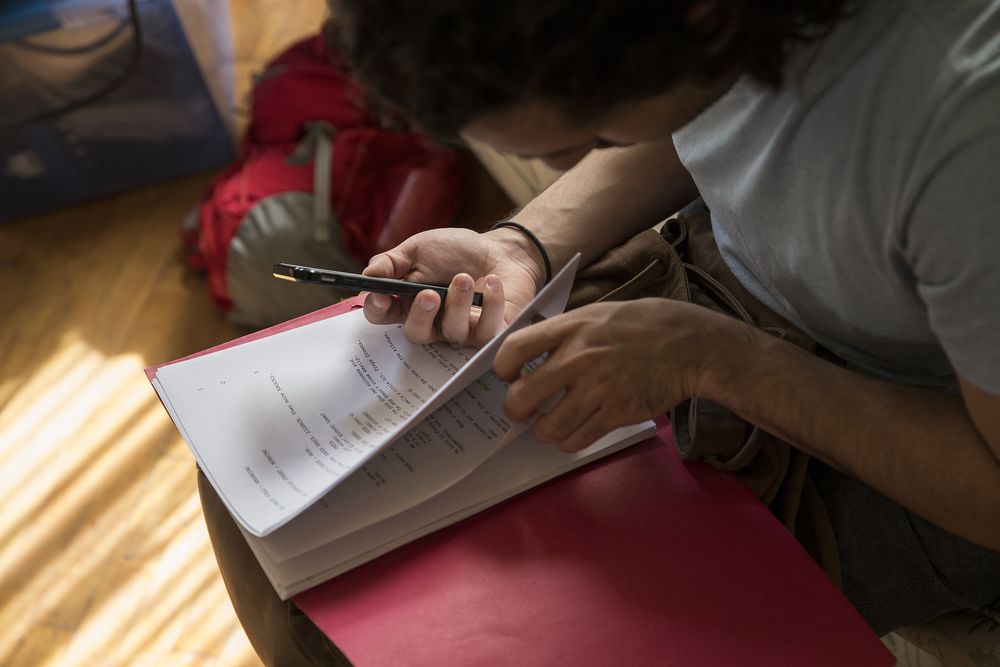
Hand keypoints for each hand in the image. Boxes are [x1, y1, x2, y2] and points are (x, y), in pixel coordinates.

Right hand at [362, 226, 545, 346]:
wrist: (503, 250)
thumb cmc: (457, 251)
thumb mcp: (419, 249)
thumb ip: (392, 262)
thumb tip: (367, 276)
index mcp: (408, 301)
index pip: (383, 315)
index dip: (377, 309)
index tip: (380, 295)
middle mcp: (432, 322)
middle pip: (416, 334)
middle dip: (420, 315)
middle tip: (429, 294)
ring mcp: (462, 332)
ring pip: (453, 333)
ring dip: (458, 303)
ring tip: (465, 277)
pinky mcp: (491, 334)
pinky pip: (487, 333)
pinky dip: (490, 304)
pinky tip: (492, 281)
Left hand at [493, 298, 738, 451]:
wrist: (689, 345)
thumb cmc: (641, 325)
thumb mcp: (596, 313)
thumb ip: (563, 332)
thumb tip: (529, 351)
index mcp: (571, 327)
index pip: (514, 348)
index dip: (501, 367)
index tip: (507, 375)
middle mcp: (579, 359)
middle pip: (522, 396)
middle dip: (514, 409)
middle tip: (521, 409)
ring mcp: (598, 389)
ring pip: (548, 427)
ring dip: (543, 430)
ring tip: (549, 423)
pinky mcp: (616, 414)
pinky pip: (576, 439)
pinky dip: (568, 440)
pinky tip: (573, 430)